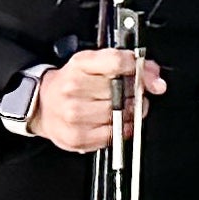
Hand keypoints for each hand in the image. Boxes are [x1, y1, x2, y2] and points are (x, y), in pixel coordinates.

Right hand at [20, 44, 162, 153]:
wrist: (42, 106)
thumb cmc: (71, 83)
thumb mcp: (94, 63)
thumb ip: (128, 63)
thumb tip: (155, 78)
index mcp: (80, 64)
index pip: (117, 62)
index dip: (139, 69)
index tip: (148, 76)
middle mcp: (74, 88)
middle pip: (123, 90)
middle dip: (135, 93)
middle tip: (132, 94)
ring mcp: (75, 114)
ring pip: (121, 114)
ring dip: (130, 112)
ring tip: (122, 108)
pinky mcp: (78, 137)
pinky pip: (114, 135)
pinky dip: (122, 129)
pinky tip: (114, 122)